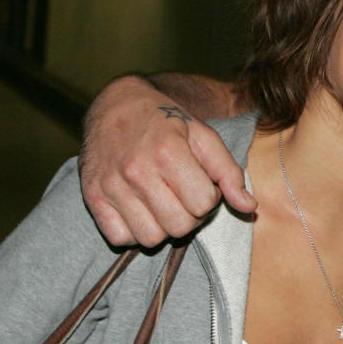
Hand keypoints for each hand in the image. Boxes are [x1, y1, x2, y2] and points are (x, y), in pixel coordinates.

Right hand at [79, 76, 256, 246]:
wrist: (117, 105)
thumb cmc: (167, 122)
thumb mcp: (204, 136)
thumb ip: (229, 172)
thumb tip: (250, 207)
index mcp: (169, 152)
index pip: (203, 204)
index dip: (210, 197)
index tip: (203, 183)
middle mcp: (137, 171)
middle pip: (179, 226)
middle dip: (191, 216)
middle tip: (185, 196)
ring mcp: (112, 186)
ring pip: (151, 238)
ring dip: (164, 226)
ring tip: (165, 203)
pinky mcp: (92, 197)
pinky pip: (120, 239)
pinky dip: (134, 231)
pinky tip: (141, 209)